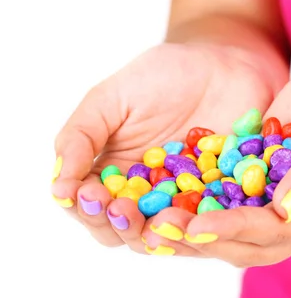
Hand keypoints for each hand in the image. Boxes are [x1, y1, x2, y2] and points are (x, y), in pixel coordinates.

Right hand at [51, 39, 288, 252]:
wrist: (225, 62)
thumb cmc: (164, 75)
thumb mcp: (112, 97)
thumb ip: (80, 136)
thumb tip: (58, 185)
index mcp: (113, 173)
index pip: (89, 205)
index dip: (84, 207)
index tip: (86, 194)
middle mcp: (146, 194)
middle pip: (124, 228)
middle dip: (117, 224)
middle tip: (120, 208)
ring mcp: (185, 200)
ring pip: (166, 234)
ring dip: (156, 235)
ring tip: (154, 223)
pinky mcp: (222, 198)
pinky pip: (211, 220)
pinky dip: (202, 226)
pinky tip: (196, 222)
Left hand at [142, 59, 290, 265]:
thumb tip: (288, 209)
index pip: (278, 231)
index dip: (238, 230)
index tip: (199, 225)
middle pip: (248, 242)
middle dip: (204, 237)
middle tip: (161, 229)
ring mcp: (276, 205)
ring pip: (230, 229)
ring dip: (193, 229)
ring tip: (153, 223)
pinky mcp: (257, 186)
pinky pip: (223, 202)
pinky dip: (195, 205)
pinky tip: (162, 199)